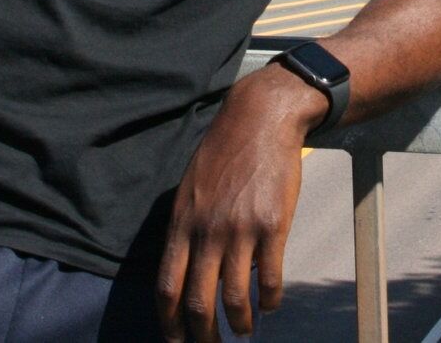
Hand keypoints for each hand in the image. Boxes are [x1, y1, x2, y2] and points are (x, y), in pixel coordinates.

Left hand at [158, 67, 325, 339]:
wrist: (261, 119)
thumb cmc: (224, 150)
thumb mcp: (191, 186)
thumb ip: (186, 226)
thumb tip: (184, 265)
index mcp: (183, 223)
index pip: (167, 286)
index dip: (169, 322)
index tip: (174, 341)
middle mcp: (208, 231)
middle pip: (198, 301)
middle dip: (202, 335)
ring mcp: (241, 230)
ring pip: (235, 297)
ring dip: (240, 323)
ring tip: (245, 332)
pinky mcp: (273, 226)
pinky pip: (269, 277)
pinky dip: (270, 299)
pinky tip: (271, 305)